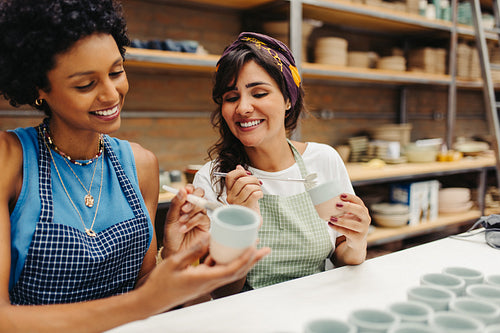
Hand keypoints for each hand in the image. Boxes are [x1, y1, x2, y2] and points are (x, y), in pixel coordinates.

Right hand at [145, 235, 270, 311]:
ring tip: (253, 248)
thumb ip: (193, 250)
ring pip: (231, 271)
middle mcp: (209, 282)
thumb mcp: (175, 262)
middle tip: (265, 249)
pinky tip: (228, 251)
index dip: (245, 259)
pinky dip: (228, 261)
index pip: (231, 269)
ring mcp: (207, 283)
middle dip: (253, 260)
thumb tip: (209, 237)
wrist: (152, 300)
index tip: (254, 247)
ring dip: (244, 260)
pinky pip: (220, 270)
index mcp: (203, 278)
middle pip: (237, 271)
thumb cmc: (161, 283)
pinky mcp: (203, 281)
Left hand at [163, 185, 209, 256]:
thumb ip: (176, 204)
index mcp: (183, 203)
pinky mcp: (205, 224)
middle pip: (200, 194)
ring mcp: (200, 215)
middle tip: (184, 208)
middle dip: (192, 199)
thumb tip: (182, 190)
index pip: (190, 190)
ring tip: (181, 221)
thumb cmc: (172, 236)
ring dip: (191, 212)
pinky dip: (192, 222)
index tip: (185, 191)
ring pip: (202, 204)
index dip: (189, 189)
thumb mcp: (170, 218)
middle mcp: (193, 208)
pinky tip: (184, 228)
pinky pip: (203, 217)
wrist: (175, 251)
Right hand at [225, 165, 262, 216]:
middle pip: (242, 181)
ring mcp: (238, 204)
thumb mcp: (244, 191)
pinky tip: (260, 196)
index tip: (247, 174)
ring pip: (249, 187)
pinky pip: (254, 194)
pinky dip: (260, 193)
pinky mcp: (246, 208)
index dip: (240, 172)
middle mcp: (231, 197)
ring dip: (257, 187)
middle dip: (253, 179)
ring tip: (259, 191)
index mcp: (229, 192)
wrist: (252, 222)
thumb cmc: (249, 206)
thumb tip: (239, 166)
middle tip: (258, 183)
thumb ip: (241, 179)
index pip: (230, 176)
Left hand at [328, 193, 370, 264]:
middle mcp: (366, 219)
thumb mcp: (349, 215)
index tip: (341, 195)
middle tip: (337, 204)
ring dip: (341, 221)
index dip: (350, 197)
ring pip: (353, 224)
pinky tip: (330, 224)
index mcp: (363, 211)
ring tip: (331, 218)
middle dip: (348, 206)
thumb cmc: (350, 224)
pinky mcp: (358, 237)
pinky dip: (337, 228)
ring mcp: (363, 229)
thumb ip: (343, 209)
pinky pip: (347, 232)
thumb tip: (327, 201)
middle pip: (360, 210)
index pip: (359, 201)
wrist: (355, 240)